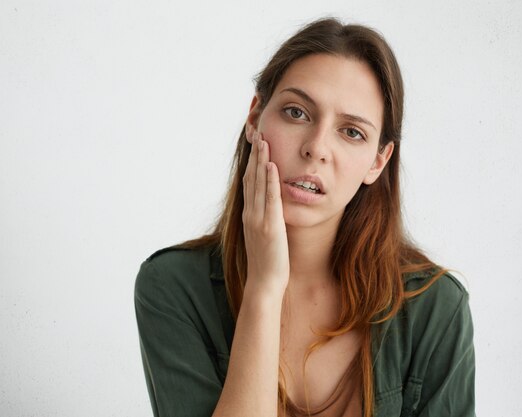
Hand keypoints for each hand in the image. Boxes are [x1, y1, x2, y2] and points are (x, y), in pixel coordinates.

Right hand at [242, 131, 289, 294]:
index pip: (249, 182)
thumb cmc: (267, 263)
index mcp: (249, 215)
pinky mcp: (269, 226)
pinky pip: (269, 198)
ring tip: (263, 139)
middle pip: (251, 177)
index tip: (255, 143)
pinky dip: (269, 180)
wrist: (264, 283)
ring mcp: (258, 219)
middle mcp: (250, 213)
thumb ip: (264, 220)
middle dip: (254, 154)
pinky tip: (271, 165)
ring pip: (258, 183)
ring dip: (261, 160)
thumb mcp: (263, 236)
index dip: (251, 161)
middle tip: (256, 131)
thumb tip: (269, 209)